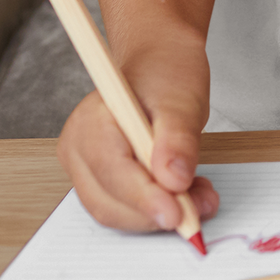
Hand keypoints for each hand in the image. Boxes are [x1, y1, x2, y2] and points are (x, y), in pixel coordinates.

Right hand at [57, 58, 218, 233]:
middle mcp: (78, 149)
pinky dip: (156, 209)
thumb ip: (178, 139)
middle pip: (110, 202)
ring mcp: (85, 169)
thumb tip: (174, 180)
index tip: (178, 213)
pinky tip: (184, 195)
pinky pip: (125, 209)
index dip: (145, 198)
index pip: (112, 172)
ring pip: (118, 212)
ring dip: (159, 214)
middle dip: (156, 212)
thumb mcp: (181, 99)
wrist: (158, 65)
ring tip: (199, 197)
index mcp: (91, 121)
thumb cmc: (165, 74)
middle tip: (201, 205)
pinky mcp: (100, 182)